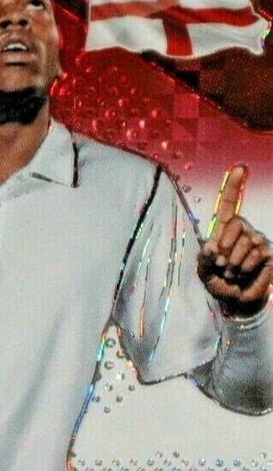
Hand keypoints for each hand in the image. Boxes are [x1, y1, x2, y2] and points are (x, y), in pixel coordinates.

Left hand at [198, 166, 271, 317]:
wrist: (233, 301)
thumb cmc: (217, 284)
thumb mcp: (204, 272)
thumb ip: (204, 259)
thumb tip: (211, 247)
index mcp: (224, 231)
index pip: (230, 205)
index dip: (233, 187)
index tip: (239, 169)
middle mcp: (243, 232)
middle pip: (237, 223)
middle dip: (225, 245)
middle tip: (220, 265)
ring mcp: (257, 241)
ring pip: (247, 240)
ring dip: (234, 261)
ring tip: (230, 273)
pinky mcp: (267, 254)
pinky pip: (257, 253)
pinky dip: (245, 267)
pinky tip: (242, 275)